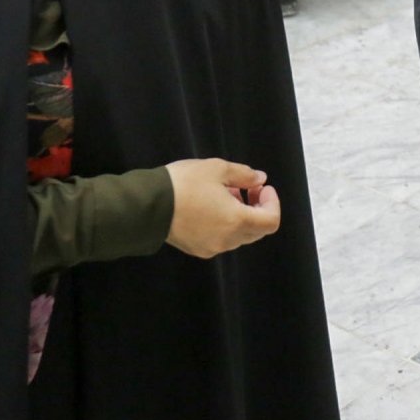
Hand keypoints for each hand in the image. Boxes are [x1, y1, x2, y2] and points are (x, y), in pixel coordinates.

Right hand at [165, 159, 280, 258]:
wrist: (148, 204)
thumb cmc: (185, 183)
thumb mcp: (217, 169)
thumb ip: (244, 175)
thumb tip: (260, 180)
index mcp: (236, 221)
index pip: (271, 221)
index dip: (272, 203)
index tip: (261, 187)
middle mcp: (227, 240)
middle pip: (257, 230)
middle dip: (258, 209)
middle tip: (247, 188)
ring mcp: (211, 247)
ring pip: (240, 236)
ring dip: (242, 217)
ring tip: (226, 195)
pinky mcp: (197, 249)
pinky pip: (222, 240)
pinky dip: (226, 225)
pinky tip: (212, 208)